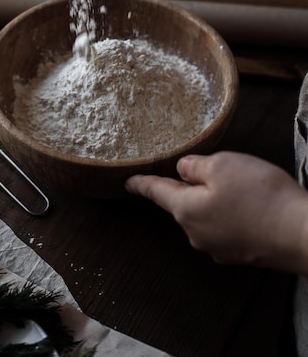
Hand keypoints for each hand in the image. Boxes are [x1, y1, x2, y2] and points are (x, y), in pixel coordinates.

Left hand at [126, 151, 307, 274]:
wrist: (301, 234)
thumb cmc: (259, 195)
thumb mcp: (222, 165)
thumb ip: (195, 166)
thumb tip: (183, 171)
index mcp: (185, 210)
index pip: (156, 191)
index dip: (142, 183)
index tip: (128, 182)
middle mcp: (196, 233)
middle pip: (183, 203)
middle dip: (190, 186)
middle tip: (210, 169)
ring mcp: (218, 247)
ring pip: (205, 215)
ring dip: (212, 199)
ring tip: (240, 185)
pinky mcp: (240, 253)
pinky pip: (225, 226)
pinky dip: (230, 213)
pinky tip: (250, 204)